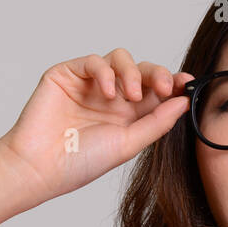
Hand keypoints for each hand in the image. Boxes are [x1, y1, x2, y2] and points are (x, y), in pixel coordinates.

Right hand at [0, 48, 192, 199]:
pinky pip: (93, 61)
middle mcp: (112, 97)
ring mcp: (90, 84)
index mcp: (129, 115)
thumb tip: (184, 101)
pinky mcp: (68, 74)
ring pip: (120, 59)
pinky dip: (104, 72)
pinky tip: (107, 93)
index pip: (156, 91)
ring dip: (132, 72)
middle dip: (157, 75)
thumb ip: (157, 122)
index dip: (172, 84)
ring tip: (131, 95)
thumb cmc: (81, 162)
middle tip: (165, 87)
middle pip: (142, 71)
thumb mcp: (128, 144)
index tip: (187, 84)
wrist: (40, 167)